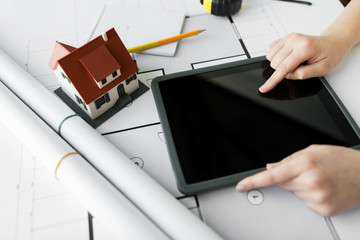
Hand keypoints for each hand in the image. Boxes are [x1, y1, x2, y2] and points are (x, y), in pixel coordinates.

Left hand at [236, 145, 359, 215]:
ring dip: (300, 187)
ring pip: (293, 193)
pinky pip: (305, 203)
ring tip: (320, 179)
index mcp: (305, 163)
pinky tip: (325, 188)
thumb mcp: (313, 151)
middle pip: (282, 184)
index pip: (271, 175)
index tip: (241, 186)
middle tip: (307, 171)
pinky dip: (310, 196)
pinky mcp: (323, 209)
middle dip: (289, 177)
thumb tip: (270, 167)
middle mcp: (310, 182)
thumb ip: (288, 160)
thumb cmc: (342, 160)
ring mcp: (317, 198)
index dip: (254, 181)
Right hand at [259, 33, 347, 92]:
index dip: (272, 81)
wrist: (333, 43)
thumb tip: (288, 75)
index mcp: (304, 48)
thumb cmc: (330, 55)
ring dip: (279, 63)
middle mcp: (295, 40)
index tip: (263, 88)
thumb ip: (304, 74)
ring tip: (294, 62)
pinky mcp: (285, 37)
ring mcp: (289, 37)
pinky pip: (270, 50)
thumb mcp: (322, 69)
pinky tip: (287, 56)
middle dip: (283, 70)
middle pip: (274, 63)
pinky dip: (275, 56)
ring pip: (270, 57)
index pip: (283, 68)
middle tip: (298, 67)